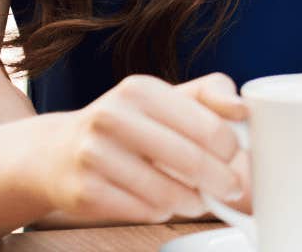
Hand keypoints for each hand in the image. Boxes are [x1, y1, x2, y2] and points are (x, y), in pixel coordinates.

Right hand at [23, 72, 245, 224]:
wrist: (56, 152)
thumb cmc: (126, 124)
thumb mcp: (164, 97)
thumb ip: (210, 95)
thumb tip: (244, 109)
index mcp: (140, 89)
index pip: (208, 126)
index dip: (232, 148)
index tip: (238, 157)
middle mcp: (112, 117)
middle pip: (192, 161)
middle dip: (221, 181)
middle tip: (232, 189)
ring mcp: (93, 156)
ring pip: (168, 194)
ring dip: (193, 202)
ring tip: (196, 198)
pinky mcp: (83, 192)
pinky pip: (144, 212)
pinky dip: (162, 212)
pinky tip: (162, 203)